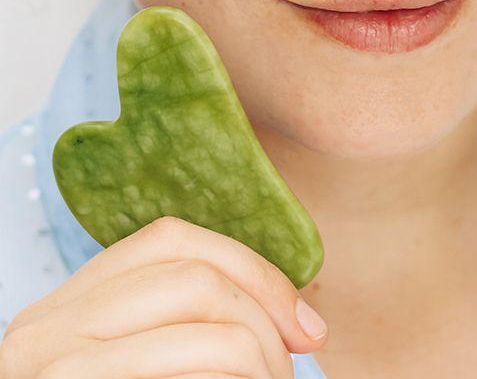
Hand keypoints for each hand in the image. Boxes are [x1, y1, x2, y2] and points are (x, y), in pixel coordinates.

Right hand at [0, 215, 328, 377]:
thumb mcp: (131, 362)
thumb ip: (176, 326)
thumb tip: (290, 315)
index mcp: (67, 306)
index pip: (171, 239)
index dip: (250, 268)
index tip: (302, 320)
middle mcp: (47, 328)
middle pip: (194, 274)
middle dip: (266, 311)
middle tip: (294, 363)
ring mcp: (54, 367)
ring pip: (202, 315)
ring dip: (260, 351)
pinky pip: (186, 365)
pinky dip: (232, 377)